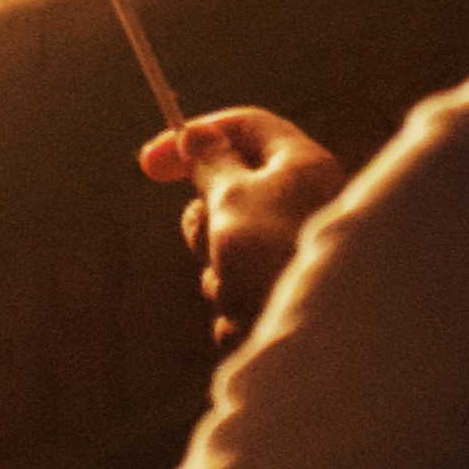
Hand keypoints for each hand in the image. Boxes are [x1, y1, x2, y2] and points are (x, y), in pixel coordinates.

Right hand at [138, 104, 344, 349]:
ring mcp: (292, 251)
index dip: (195, 137)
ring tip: (240, 286)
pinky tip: (250, 314)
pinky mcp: (282, 294)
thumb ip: (209, 164)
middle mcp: (303, 203)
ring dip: (219, 269)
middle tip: (215, 239)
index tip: (149, 164)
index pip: (245, 126)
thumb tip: (196, 134)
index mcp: (302, 165)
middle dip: (205, 222)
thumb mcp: (231, 197)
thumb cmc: (275, 255)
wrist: (319, 341)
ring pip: (227, 247)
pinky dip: (234, 302)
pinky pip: (238, 287)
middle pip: (229, 192)